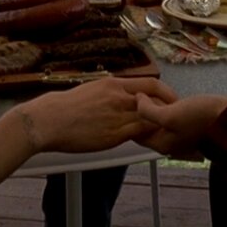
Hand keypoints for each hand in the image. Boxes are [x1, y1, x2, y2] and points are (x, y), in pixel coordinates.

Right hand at [13, 77, 178, 153]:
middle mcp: (119, 98)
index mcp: (113, 84)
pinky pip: (138, 136)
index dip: (166, 93)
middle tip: (177, 117)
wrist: (48, 120)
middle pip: (157, 101)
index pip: (150, 84)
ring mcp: (118, 117)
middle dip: (170, 110)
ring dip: (160, 126)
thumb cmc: (63, 107)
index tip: (171, 99)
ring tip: (169, 132)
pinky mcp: (114, 136)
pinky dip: (148, 138)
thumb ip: (108, 93)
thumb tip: (116, 96)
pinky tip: (152, 143)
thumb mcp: (90, 90)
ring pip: (150, 119)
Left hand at [133, 92, 226, 159]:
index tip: (132, 99)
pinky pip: (170, 117)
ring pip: (158, 120)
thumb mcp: (171, 114)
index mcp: (161, 144)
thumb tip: (137, 101)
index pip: (135, 131)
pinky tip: (169, 99)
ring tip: (154, 93)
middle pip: (146, 126)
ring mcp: (179, 135)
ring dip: (154, 107)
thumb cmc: (203, 118)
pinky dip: (166, 107)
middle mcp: (168, 143)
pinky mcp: (188, 127)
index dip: (131, 114)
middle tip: (142, 93)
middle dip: (143, 111)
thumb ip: (148, 111)